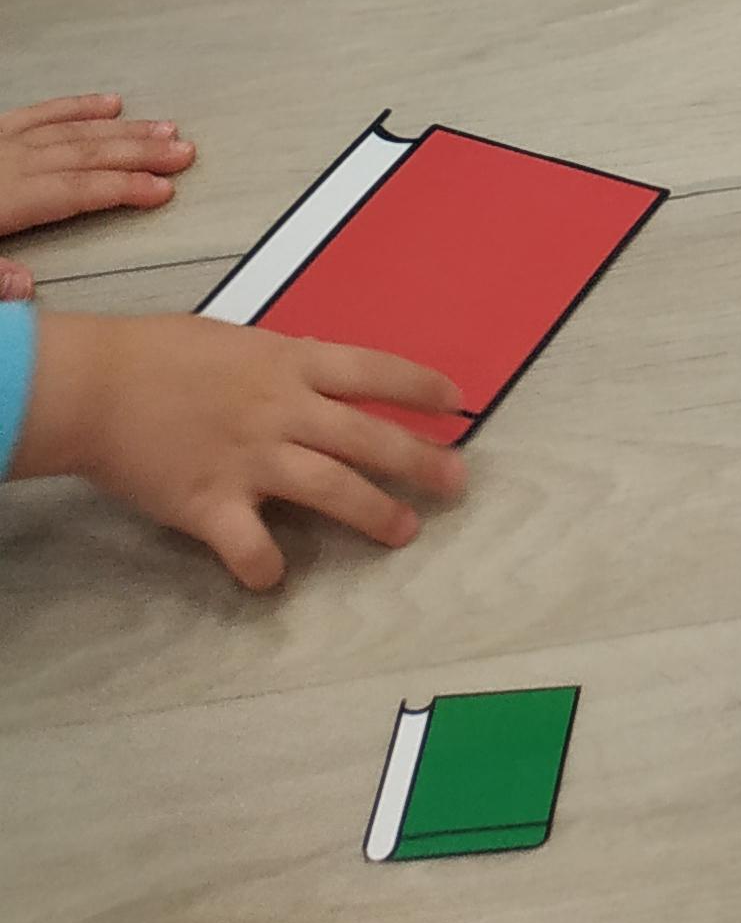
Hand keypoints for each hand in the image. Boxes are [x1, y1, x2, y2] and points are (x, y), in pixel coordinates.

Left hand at [0, 96, 194, 288]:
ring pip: (76, 130)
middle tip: (182, 153)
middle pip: (88, 154)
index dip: (125, 188)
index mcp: (5, 199)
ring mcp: (5, 142)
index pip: (78, 191)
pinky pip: (44, 111)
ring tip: (163, 129)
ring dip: (123, 131)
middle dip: (141, 153)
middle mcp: (10, 163)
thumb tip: (25, 287)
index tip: (163, 189)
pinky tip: (109, 104)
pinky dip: (80, 106)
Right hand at [8, 312, 467, 589]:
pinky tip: (277, 578)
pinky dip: (267, 566)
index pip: (374, 371)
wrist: (99, 385)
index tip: (458, 403)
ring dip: (373, 512)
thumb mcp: (241, 343)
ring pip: (331, 487)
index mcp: (291, 363)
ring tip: (405, 530)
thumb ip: (286, 366)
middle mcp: (283, 410)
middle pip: (367, 436)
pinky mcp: (211, 504)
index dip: (420, 387)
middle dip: (420, 459)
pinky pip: (250, 545)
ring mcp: (250, 459)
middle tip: (458, 481)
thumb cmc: (164, 354)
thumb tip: (322, 379)